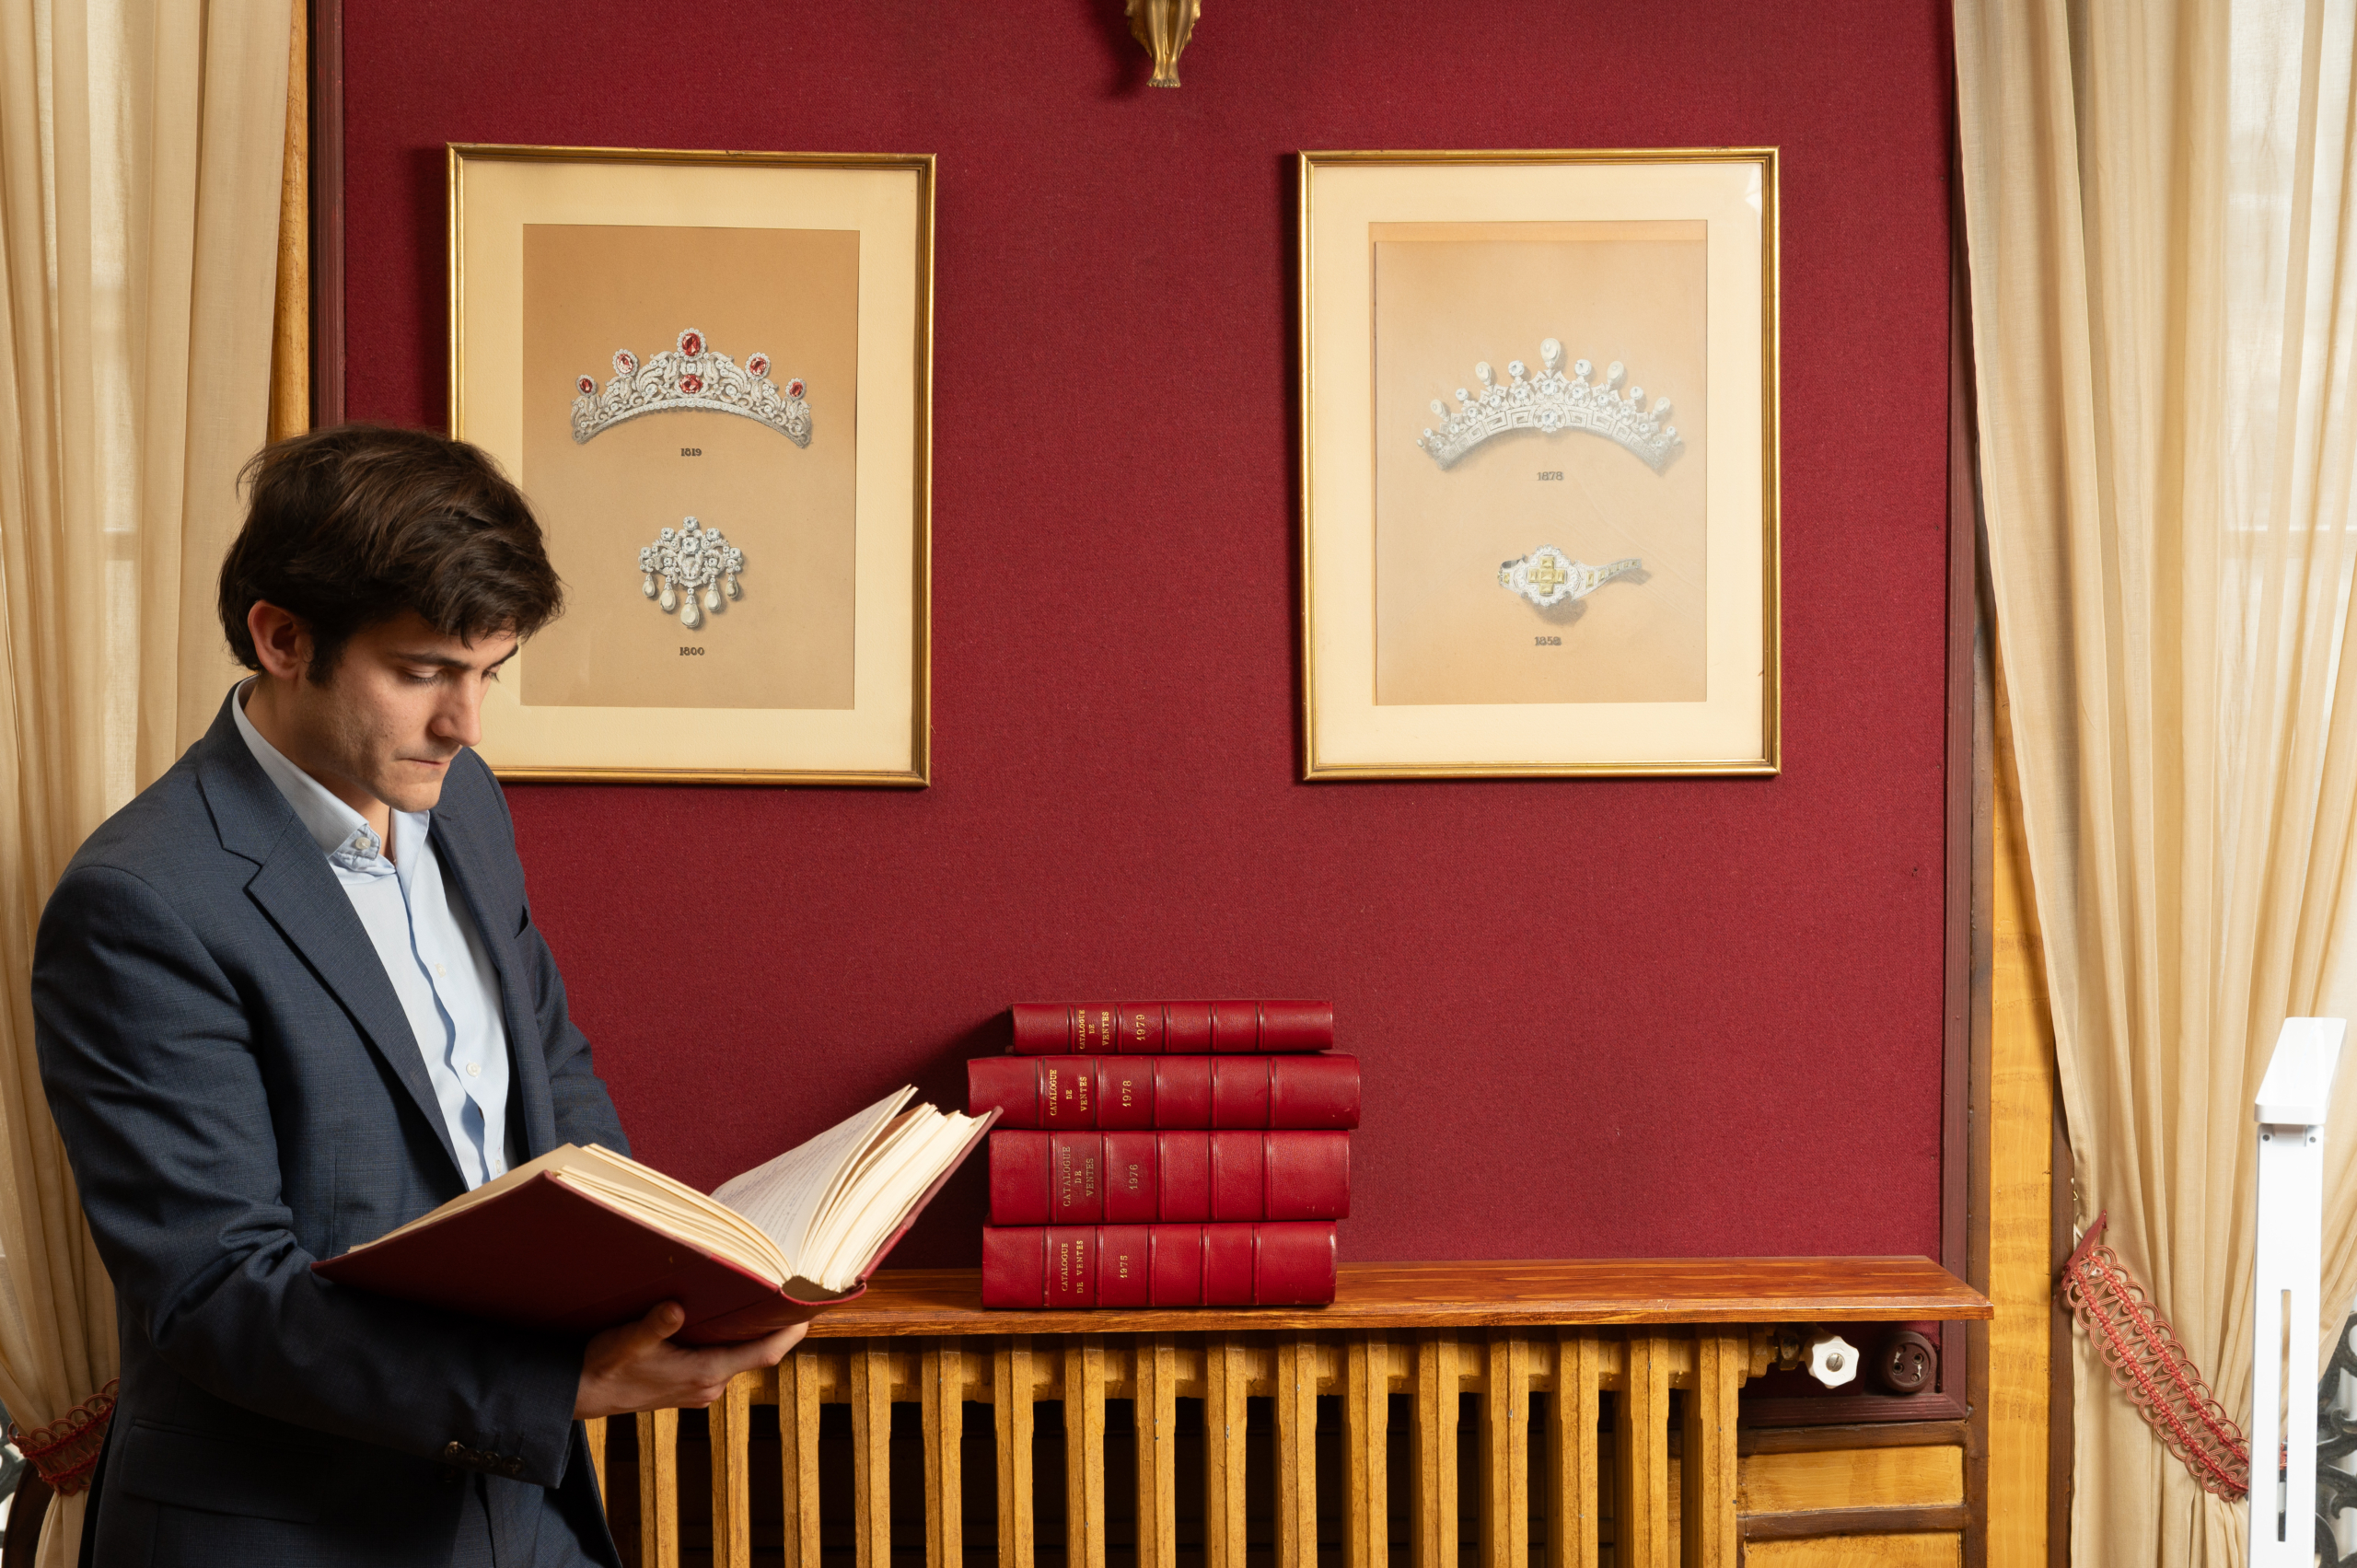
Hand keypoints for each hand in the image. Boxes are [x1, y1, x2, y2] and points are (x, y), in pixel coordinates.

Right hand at [573, 1301, 806, 1418]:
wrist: (579, 1395)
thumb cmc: (602, 1368)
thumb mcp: (624, 1342)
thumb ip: (653, 1326)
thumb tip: (676, 1308)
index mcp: (703, 1374)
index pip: (765, 1353)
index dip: (792, 1331)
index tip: (813, 1307)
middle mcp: (708, 1384)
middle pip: (758, 1352)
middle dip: (777, 1324)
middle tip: (796, 1288)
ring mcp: (700, 1387)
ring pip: (739, 1354)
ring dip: (752, 1330)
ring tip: (767, 1294)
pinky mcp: (689, 1384)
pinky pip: (723, 1358)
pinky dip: (732, 1338)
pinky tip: (728, 1315)